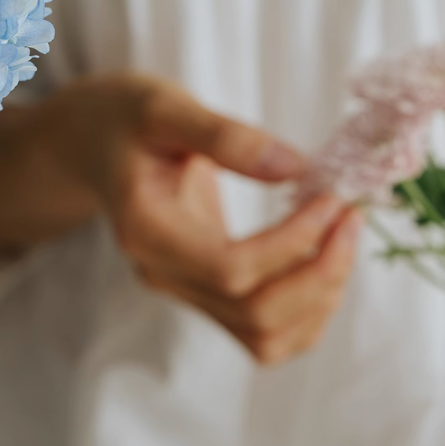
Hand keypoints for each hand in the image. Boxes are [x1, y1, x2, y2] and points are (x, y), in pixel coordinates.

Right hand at [46, 74, 360, 363]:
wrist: (94, 149)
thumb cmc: (125, 120)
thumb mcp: (165, 106)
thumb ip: (225, 136)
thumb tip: (295, 167)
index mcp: (148, 234)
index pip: (231, 270)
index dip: (292, 245)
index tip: (330, 200)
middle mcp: (165, 278)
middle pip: (255, 315)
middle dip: (319, 274)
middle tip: (350, 216)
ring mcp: (186, 295)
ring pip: (266, 338)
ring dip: (321, 299)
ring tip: (344, 238)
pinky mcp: (208, 298)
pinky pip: (265, 336)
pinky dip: (308, 314)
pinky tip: (326, 263)